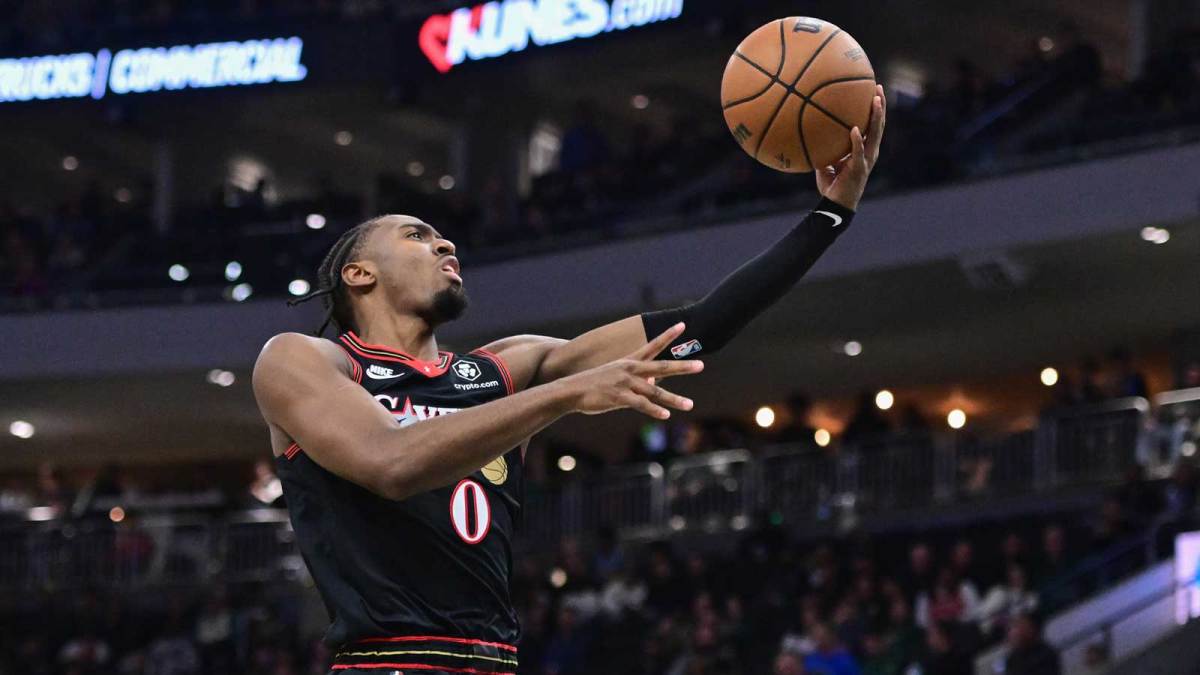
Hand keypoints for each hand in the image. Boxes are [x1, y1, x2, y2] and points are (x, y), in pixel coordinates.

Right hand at [563, 322, 703, 418]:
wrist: (571, 391)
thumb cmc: (594, 385)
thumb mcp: (617, 377)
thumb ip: (639, 380)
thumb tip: (655, 382)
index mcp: (630, 361)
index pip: (653, 344)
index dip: (669, 335)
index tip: (683, 324)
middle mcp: (630, 369)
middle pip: (662, 366)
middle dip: (682, 366)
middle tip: (700, 365)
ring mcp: (625, 383)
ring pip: (655, 391)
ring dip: (673, 399)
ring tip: (690, 405)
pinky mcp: (619, 397)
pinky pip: (641, 405)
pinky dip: (654, 410)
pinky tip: (665, 416)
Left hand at [815, 83, 885, 210]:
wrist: (836, 205)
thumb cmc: (832, 185)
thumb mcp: (827, 162)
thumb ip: (824, 147)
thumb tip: (810, 131)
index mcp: (865, 149)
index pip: (873, 125)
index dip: (875, 109)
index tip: (874, 91)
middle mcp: (870, 152)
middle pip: (879, 125)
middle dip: (880, 106)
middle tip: (879, 88)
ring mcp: (866, 160)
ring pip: (875, 135)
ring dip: (876, 117)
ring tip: (875, 101)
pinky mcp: (859, 169)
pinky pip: (858, 152)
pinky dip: (856, 140)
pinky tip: (853, 129)